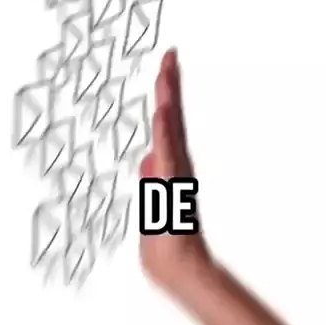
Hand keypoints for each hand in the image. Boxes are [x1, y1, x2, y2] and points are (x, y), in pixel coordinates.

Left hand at [139, 49, 210, 291]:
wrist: (179, 268)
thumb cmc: (167, 241)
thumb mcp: (154, 204)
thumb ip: (151, 180)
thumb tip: (147, 157)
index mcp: (169, 165)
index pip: (166, 122)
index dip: (165, 93)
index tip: (165, 67)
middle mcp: (175, 164)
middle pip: (171, 117)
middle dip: (168, 85)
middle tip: (169, 55)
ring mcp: (175, 174)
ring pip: (170, 129)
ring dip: (167, 99)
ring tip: (166, 72)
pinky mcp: (172, 188)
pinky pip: (168, 154)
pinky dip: (164, 132)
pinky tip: (162, 113)